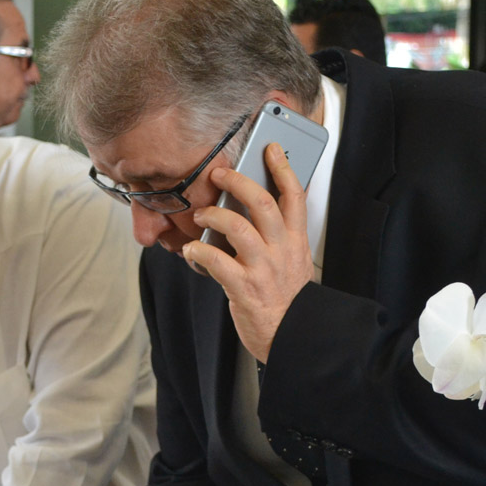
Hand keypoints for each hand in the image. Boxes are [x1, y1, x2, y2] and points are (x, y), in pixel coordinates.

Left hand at [184, 142, 313, 361]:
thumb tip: (251, 213)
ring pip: (238, 228)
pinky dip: (198, 253)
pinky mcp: (244, 288)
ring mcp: (263, 269)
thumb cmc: (287, 299)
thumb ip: (277, 237)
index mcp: (294, 242)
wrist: (293, 337)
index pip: (294, 196)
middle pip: (263, 204)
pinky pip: (217, 262)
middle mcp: (280, 251)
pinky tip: (191, 251)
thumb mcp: (293, 262)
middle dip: (238, 182)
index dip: (283, 168)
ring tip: (201, 216)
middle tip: (218, 175)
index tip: (270, 149)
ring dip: (213, 216)